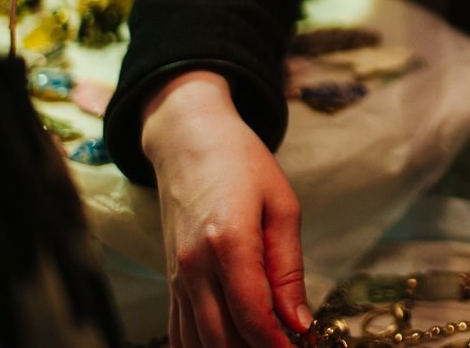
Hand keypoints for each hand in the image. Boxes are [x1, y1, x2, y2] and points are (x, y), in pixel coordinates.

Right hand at [141, 71, 311, 347]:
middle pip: (224, 337)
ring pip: (200, 341)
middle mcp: (195, 267)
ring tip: (266, 346)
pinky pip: (180, 331)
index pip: (253, 316)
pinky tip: (230, 346)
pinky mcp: (170, 281)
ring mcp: (177, 278)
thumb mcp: (283, 206)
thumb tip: (299, 321)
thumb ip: (289, 268)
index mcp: (229, 242)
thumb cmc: (241, 164)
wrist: (188, 141)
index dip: (278, 345)